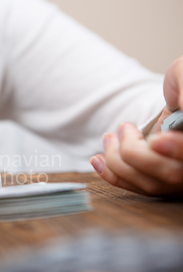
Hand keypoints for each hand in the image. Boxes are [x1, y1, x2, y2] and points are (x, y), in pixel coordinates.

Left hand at [90, 57, 182, 195]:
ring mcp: (180, 176)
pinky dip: (112, 175)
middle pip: (171, 173)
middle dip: (135, 152)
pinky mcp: (162, 182)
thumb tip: (182, 106)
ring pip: (151, 184)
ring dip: (118, 162)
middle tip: (124, 126)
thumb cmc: (181, 83)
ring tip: (109, 137)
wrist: (178, 96)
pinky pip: (137, 188)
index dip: (177, 150)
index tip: (156, 140)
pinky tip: (97, 160)